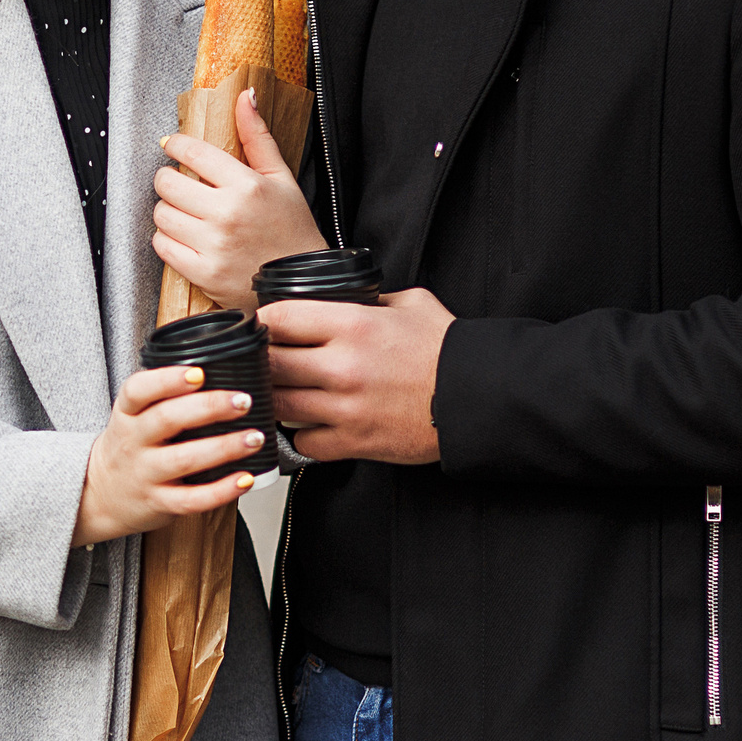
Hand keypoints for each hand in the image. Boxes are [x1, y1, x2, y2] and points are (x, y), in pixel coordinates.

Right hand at [72, 365, 271, 546]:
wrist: (101, 494)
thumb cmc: (131, 446)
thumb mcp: (133, 416)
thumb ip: (164, 396)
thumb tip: (219, 368)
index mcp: (127, 413)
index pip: (138, 390)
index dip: (168, 379)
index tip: (199, 372)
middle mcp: (133, 442)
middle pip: (166, 419)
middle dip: (208, 407)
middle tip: (242, 401)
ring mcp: (145, 474)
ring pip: (184, 459)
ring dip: (224, 447)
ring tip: (254, 438)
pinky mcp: (159, 503)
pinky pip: (191, 499)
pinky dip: (222, 491)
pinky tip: (245, 478)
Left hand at [152, 90, 327, 313]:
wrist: (301, 283)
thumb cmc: (291, 229)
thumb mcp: (281, 178)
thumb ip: (258, 137)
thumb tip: (246, 96)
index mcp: (247, 186)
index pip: (192, 152)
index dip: (175, 144)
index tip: (173, 146)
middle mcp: (228, 214)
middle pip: (167, 183)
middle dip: (169, 179)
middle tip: (180, 184)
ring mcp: (213, 245)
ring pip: (161, 214)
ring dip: (167, 210)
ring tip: (186, 212)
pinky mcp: (203, 272)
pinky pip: (162, 246)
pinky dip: (167, 240)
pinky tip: (186, 237)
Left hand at [260, 288, 453, 464]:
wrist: (481, 398)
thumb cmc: (448, 351)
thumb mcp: (409, 303)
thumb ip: (368, 299)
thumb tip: (339, 298)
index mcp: (353, 325)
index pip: (278, 319)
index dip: (263, 321)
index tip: (261, 326)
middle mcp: (343, 366)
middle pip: (268, 363)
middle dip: (260, 361)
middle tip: (264, 360)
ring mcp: (346, 408)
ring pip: (278, 404)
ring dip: (275, 398)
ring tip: (282, 390)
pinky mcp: (354, 442)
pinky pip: (302, 441)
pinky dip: (300, 434)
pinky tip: (311, 421)